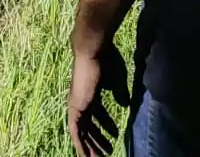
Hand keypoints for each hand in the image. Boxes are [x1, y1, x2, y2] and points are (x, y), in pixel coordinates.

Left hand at [67, 40, 129, 155]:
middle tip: (106, 152)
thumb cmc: (106, 60)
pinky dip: (81, 145)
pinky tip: (86, 156)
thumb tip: (124, 105)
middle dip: (98, 139)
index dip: (106, 125)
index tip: (115, 135)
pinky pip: (76, 132)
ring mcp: (77, 104)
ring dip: (91, 146)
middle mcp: (82, 99)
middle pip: (89, 125)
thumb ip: (119, 93)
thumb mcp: (117, 80)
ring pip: (83, 132)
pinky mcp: (75, 108)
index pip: (98, 113)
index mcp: (91, 92)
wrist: (93, 51)